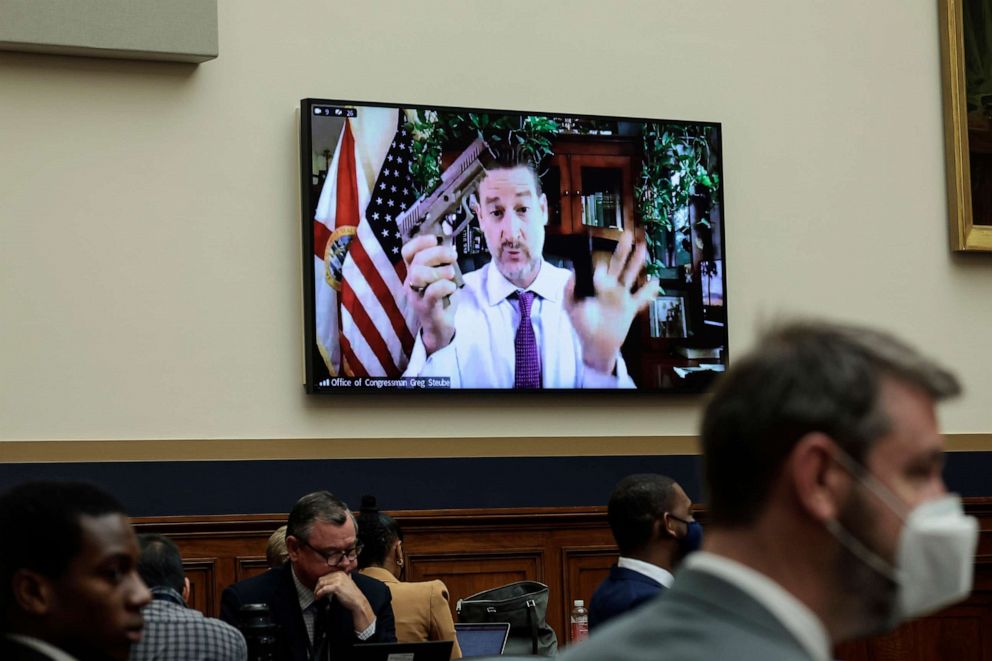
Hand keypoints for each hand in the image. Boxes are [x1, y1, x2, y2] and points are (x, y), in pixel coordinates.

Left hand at [313, 572, 374, 632]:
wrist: (358, 601)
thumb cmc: (352, 595)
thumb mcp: (346, 584)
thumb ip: (340, 580)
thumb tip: (330, 583)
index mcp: (341, 573)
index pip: (325, 576)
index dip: (320, 584)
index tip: (318, 589)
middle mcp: (339, 574)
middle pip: (322, 579)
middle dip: (317, 587)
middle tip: (316, 593)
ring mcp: (338, 580)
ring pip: (322, 584)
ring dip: (317, 591)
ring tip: (316, 596)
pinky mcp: (336, 587)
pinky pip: (324, 589)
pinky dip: (319, 594)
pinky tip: (318, 597)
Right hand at [402, 235, 457, 354]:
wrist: (439, 329)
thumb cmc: (441, 300)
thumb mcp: (441, 277)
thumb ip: (442, 263)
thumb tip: (449, 243)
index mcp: (413, 273)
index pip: (407, 252)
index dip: (419, 242)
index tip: (435, 240)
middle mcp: (410, 283)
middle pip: (416, 261)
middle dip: (437, 253)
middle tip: (453, 257)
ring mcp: (416, 296)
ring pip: (419, 274)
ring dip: (440, 271)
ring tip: (451, 276)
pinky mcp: (426, 308)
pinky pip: (432, 292)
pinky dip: (445, 285)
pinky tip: (452, 288)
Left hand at [564, 230, 659, 373]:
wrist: (595, 345)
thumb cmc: (582, 326)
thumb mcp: (570, 308)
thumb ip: (569, 291)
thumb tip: (571, 275)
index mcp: (596, 286)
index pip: (600, 269)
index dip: (600, 265)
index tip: (601, 263)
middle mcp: (610, 288)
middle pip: (618, 265)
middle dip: (622, 250)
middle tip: (627, 235)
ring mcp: (621, 297)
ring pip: (630, 276)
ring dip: (636, 262)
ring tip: (642, 247)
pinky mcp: (629, 308)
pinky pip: (641, 298)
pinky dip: (648, 291)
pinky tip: (655, 282)